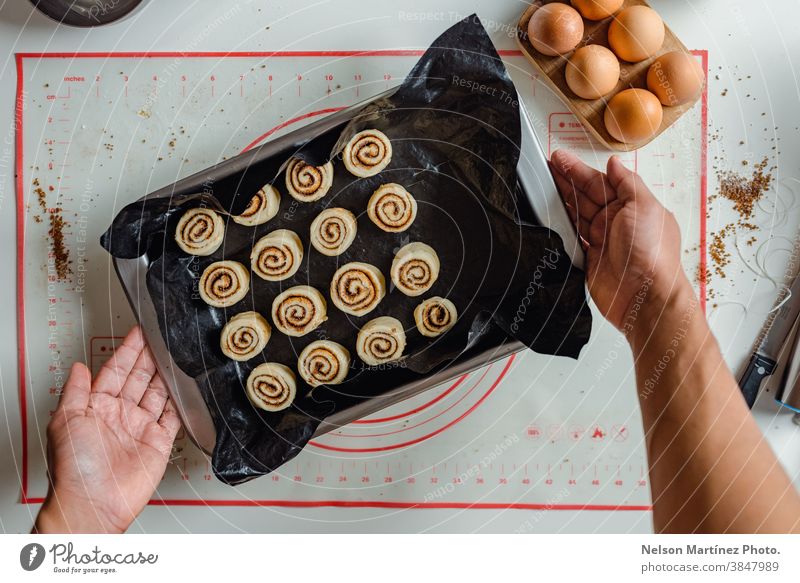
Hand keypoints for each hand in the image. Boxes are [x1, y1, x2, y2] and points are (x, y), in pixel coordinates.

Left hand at [34, 326, 180, 532]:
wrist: (96, 503)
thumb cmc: (75, 468)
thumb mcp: (65, 421)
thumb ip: (75, 391)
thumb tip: (79, 367)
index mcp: (96, 407)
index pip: (115, 371)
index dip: (128, 351)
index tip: (138, 333)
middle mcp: (120, 415)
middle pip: (139, 377)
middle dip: (150, 356)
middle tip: (162, 337)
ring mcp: (140, 427)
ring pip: (157, 392)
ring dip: (166, 374)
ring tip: (176, 354)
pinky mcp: (159, 441)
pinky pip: (173, 416)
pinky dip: (180, 401)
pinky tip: (185, 386)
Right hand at [549, 150, 687, 330]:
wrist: (645, 298)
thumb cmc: (652, 254)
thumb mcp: (645, 207)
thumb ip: (627, 183)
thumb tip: (616, 163)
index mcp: (632, 207)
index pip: (600, 182)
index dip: (578, 170)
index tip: (559, 159)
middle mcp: (617, 223)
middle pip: (585, 196)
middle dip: (566, 181)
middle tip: (546, 168)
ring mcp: (603, 241)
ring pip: (576, 215)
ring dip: (560, 201)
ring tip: (542, 186)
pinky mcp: (590, 260)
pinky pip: (571, 238)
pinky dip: (560, 228)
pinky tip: (549, 216)